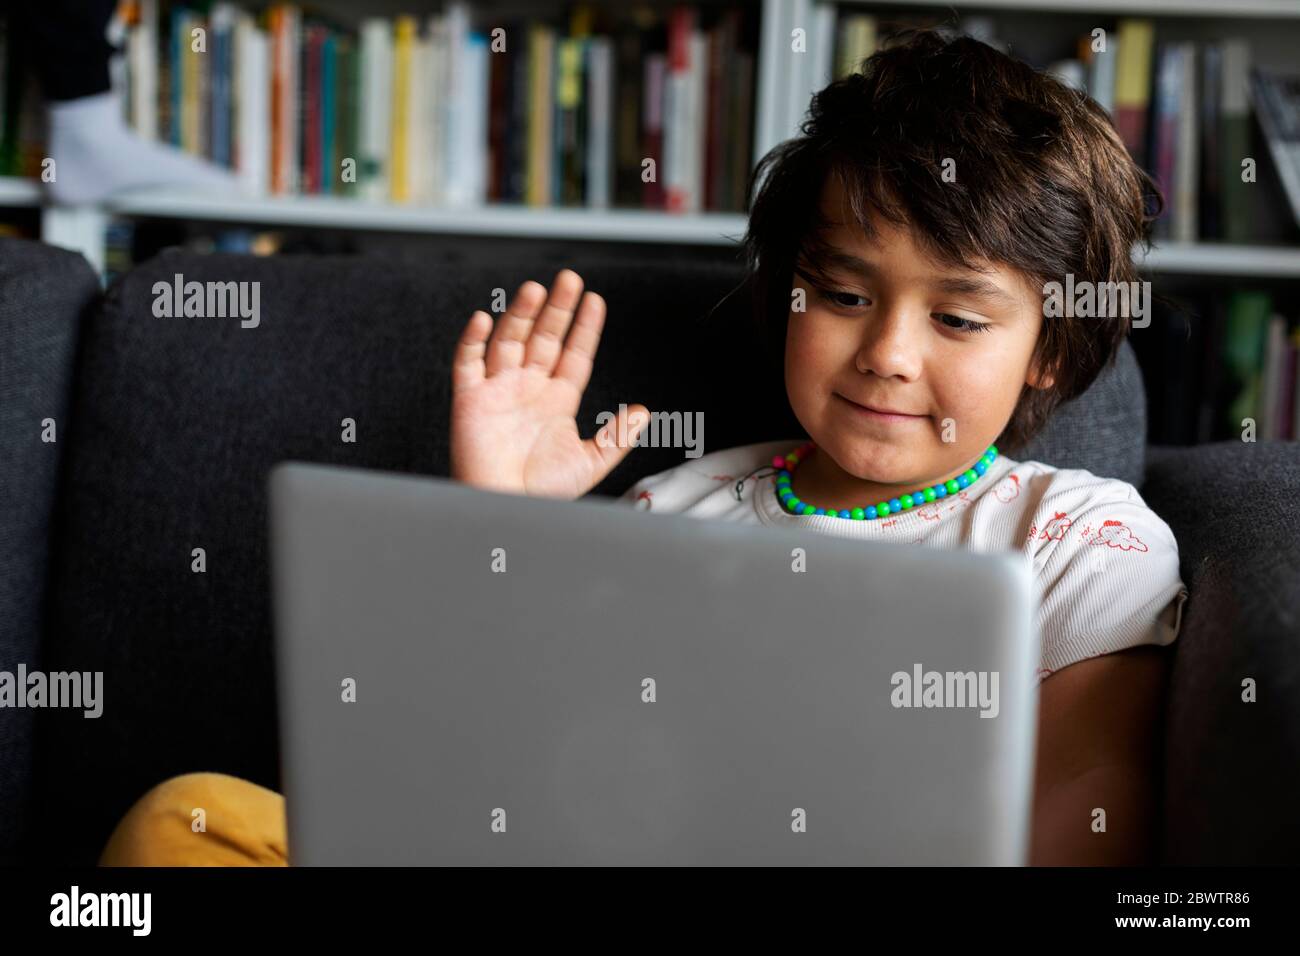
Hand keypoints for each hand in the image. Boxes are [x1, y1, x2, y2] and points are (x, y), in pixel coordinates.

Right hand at [450, 269, 649, 499]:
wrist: (506, 508)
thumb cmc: (542, 491)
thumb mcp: (590, 463)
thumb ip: (617, 437)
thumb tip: (643, 411)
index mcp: (557, 399)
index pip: (574, 354)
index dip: (585, 327)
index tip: (595, 301)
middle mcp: (528, 388)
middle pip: (544, 338)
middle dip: (557, 309)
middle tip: (569, 279)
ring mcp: (499, 390)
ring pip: (510, 341)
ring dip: (521, 315)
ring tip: (535, 290)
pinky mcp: (470, 399)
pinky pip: (468, 362)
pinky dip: (474, 340)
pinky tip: (486, 319)